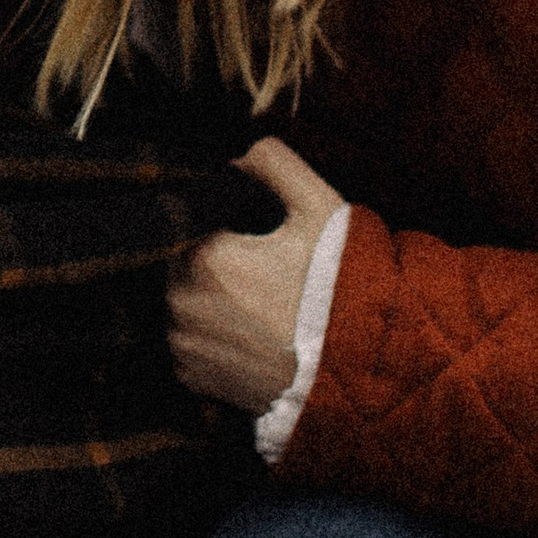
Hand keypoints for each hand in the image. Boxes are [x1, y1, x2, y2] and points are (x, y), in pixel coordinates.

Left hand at [166, 138, 343, 414]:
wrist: (358, 368)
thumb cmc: (339, 286)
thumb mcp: (318, 206)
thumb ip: (271, 162)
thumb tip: (233, 160)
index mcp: (202, 255)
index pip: (190, 217)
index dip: (220, 220)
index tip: (250, 232)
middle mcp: (179, 303)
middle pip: (180, 259)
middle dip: (211, 256)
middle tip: (260, 267)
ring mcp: (182, 344)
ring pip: (182, 300)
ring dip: (207, 295)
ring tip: (258, 303)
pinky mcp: (191, 377)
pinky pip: (187, 340)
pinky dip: (210, 333)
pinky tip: (249, 333)